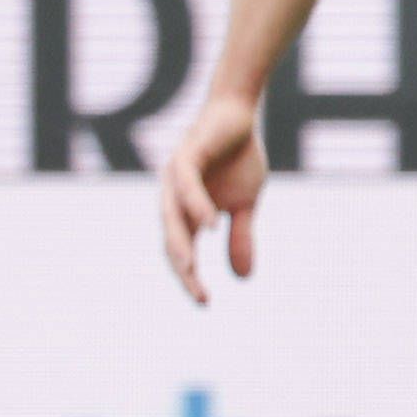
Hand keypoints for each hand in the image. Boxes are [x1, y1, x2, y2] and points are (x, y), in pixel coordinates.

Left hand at [159, 92, 265, 304]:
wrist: (240, 114)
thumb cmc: (238, 157)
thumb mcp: (245, 203)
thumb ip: (240, 236)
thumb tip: (242, 278)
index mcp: (186, 211)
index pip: (183, 250)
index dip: (190, 276)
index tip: (204, 302)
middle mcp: (173, 196)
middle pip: (171, 239)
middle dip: (182, 268)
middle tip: (197, 294)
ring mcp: (175, 175)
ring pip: (171, 215)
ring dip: (181, 243)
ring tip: (189, 269)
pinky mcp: (186, 155)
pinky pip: (186, 184)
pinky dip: (196, 205)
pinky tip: (210, 225)